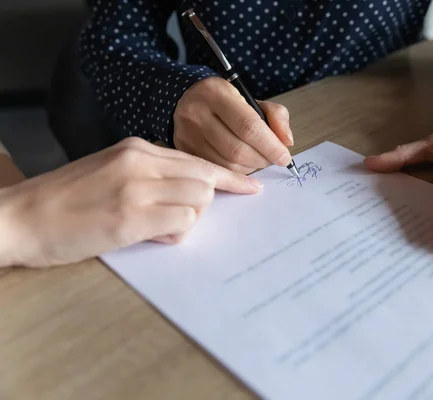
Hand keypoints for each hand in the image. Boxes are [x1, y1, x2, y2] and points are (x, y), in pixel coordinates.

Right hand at [0, 138, 261, 267]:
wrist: (21, 217)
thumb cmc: (66, 200)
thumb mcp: (110, 171)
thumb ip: (150, 175)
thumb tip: (191, 193)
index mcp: (136, 148)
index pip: (198, 160)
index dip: (228, 178)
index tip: (250, 188)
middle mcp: (140, 162)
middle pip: (205, 179)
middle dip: (203, 203)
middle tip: (178, 217)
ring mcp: (136, 189)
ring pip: (199, 200)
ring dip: (186, 219)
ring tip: (154, 227)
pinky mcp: (130, 218)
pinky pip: (182, 223)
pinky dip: (175, 234)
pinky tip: (149, 235)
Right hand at [174, 77, 293, 173]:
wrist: (186, 99)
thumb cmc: (225, 101)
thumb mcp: (251, 99)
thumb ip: (275, 115)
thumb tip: (286, 142)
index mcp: (216, 94)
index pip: (248, 126)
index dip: (270, 146)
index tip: (284, 157)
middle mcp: (196, 114)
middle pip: (237, 150)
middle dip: (262, 159)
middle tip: (272, 159)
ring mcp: (186, 135)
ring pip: (227, 164)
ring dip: (251, 168)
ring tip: (258, 160)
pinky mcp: (183, 151)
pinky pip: (216, 170)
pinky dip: (236, 173)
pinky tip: (243, 165)